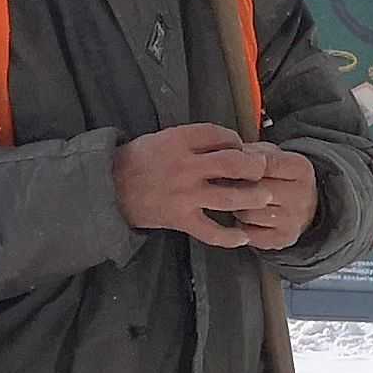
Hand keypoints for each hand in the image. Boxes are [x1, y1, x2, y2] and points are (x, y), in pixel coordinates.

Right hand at [112, 123, 272, 247]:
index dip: (237, 140)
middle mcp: (185, 166)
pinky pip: (211, 232)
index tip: (240, 148)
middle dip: (254, 166)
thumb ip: (194, 139)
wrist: (108, 188)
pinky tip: (244, 237)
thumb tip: (229, 143)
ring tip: (265, 198)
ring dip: (252, 198)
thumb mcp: (163, 138)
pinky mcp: (180, 219)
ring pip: (229, 197)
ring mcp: (184, 195)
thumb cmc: (139, 161)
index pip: (220, 135)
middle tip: (262, 170)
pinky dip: (230, 237)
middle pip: (232, 163)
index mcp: (179, 141)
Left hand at [235, 146, 319, 251]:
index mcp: (300, 168)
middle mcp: (302, 195)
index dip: (241, 165)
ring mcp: (294, 219)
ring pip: (248, 214)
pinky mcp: (284, 238)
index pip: (262, 164)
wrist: (303, 205)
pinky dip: (242, 226)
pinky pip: (249, 234)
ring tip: (240, 201)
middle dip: (235, 187)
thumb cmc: (278, 176)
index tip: (230, 165)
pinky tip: (248, 218)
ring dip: (237, 208)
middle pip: (253, 191)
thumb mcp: (270, 154)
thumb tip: (223, 158)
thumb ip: (249, 152)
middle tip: (227, 185)